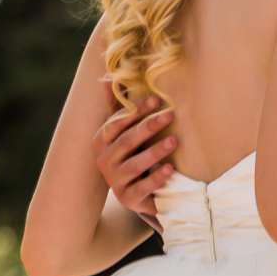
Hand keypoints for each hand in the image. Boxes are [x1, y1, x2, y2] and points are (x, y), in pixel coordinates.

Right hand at [95, 84, 176, 226]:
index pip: (117, 124)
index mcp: (102, 141)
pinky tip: (171, 169)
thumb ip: (118, 107)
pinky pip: (143, 188)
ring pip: (135, 164)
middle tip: (171, 114)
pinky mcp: (129, 198)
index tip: (157, 99)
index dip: (135, 111)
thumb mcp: (124, 131)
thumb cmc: (132, 153)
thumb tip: (108, 77)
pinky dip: (157, 178)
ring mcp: (116, 181)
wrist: (135, 192)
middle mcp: (105, 161)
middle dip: (148, 127)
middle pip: (127, 141)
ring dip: (154, 152)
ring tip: (174, 141)